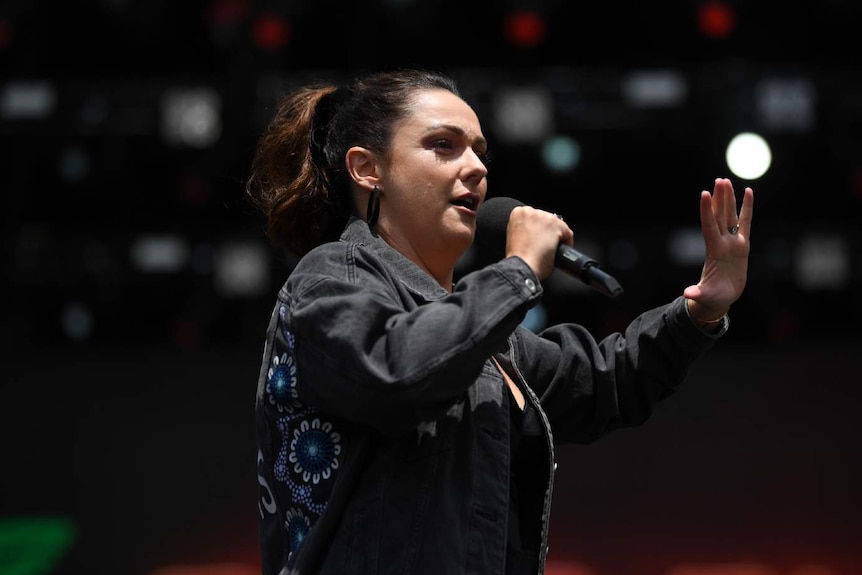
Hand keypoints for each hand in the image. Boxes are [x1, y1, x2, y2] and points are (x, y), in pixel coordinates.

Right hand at [505, 206, 572, 280]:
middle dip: (547, 232)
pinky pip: (568, 234)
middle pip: (547, 220)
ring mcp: (545, 217)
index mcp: (518, 213)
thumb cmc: (518, 258)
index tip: (537, 238)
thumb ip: (524, 230)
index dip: (537, 230)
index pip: (535, 217)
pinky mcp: (557, 226)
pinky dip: (566, 244)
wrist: (522, 266)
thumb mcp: (515, 238)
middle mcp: (532, 212)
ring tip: (549, 250)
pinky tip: (556, 252)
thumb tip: (535, 234)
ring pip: (558, 226)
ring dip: (556, 238)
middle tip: (543, 246)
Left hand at [683, 177, 753, 321]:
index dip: (706, 211)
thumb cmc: (711, 298)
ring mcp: (732, 243)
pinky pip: (746, 223)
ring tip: (726, 181)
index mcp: (714, 251)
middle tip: (719, 180)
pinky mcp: (742, 246)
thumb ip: (697, 293)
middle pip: (719, 216)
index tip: (704, 193)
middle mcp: (722, 243)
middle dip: (719, 198)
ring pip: (730, 216)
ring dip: (728, 199)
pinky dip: (747, 208)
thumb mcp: (704, 295)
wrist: (719, 299)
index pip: (709, 226)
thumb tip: (688, 294)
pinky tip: (748, 192)